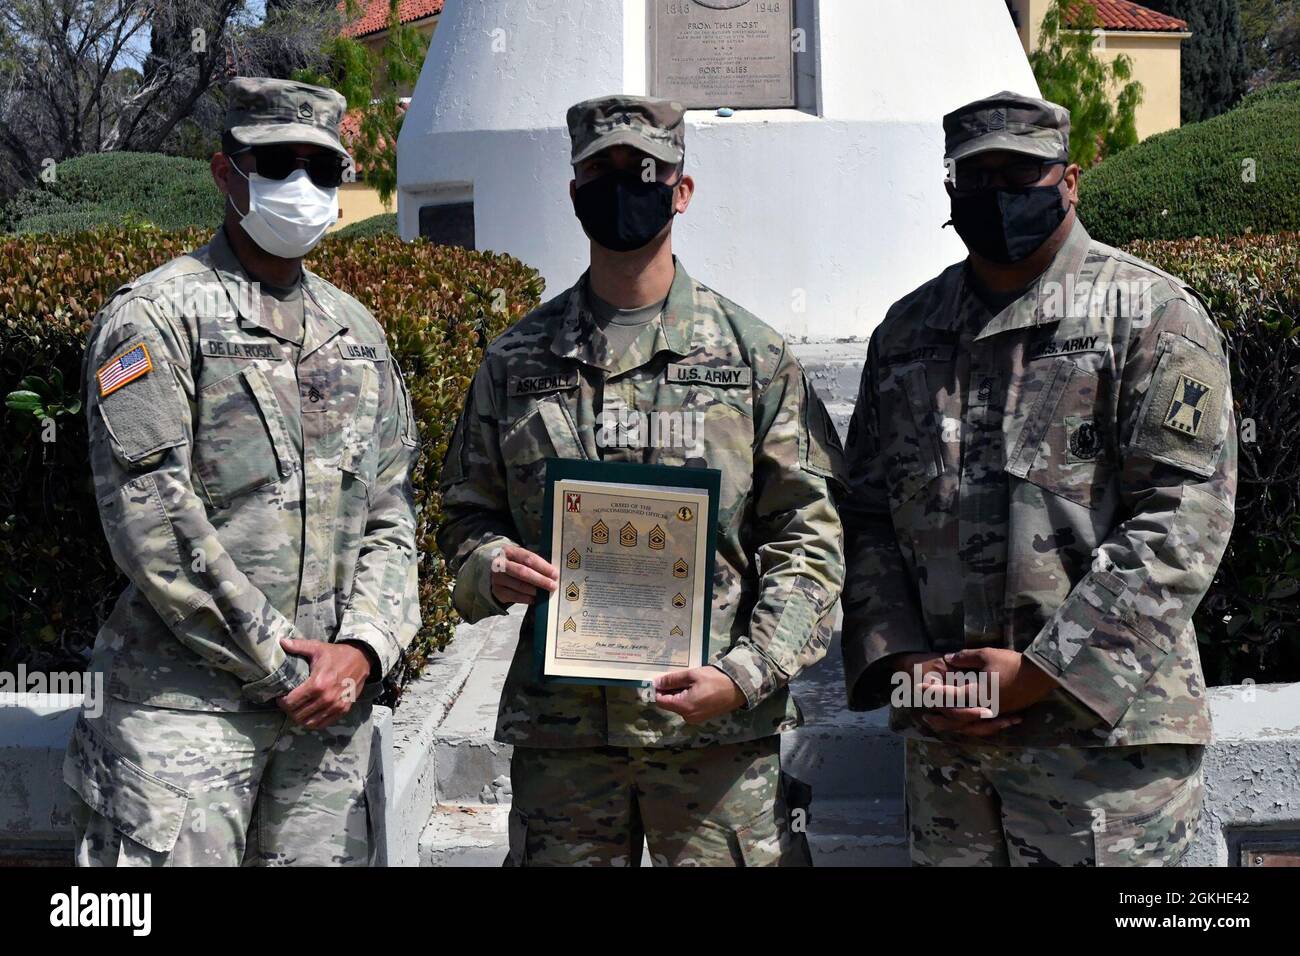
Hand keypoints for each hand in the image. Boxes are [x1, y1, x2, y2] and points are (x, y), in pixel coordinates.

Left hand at [276, 639, 371, 729]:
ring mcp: (336, 706)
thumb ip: (298, 646)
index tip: (280, 697)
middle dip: (289, 710)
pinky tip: (309, 714)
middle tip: (287, 703)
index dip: (281, 701)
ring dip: (299, 718)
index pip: (291, 702)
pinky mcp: (343, 709)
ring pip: (309, 722)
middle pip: (298, 714)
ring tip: (297, 710)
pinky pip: (323, 724)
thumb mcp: (317, 648)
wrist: (361, 659)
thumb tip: (281, 641)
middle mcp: (326, 698)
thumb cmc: (337, 654)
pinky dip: (313, 722)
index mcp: (317, 683)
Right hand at [490, 544, 557, 606]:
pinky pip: (514, 596)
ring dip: (535, 590)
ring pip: (519, 585)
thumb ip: (534, 562)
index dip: (543, 566)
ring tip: (545, 593)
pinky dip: (527, 598)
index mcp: (509, 551)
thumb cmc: (513, 563)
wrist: (493, 571)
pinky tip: (535, 599)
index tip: (554, 574)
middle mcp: (501, 564)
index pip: (528, 558)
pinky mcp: (497, 591)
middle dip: (540, 580)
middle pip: (522, 572)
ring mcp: (497, 578)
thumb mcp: (520, 557)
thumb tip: (552, 572)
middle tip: (552, 585)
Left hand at [653, 666, 745, 723]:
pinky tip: (696, 688)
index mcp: (684, 707)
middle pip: (670, 704)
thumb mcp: (692, 675)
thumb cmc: (715, 679)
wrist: (738, 688)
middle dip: (670, 691)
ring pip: (679, 705)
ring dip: (679, 694)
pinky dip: (687, 698)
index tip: (662, 679)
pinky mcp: (702, 717)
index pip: (660, 701)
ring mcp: (695, 719)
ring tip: (690, 681)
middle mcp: (687, 716)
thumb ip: (672, 680)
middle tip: (680, 677)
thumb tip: (656, 683)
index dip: (658, 690)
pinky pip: (688, 708)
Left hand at [920, 648, 1055, 737]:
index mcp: (976, 694)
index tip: (919, 686)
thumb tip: (948, 659)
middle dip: (936, 711)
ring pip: (965, 726)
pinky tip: (959, 725)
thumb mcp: (987, 655)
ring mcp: (992, 714)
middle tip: (922, 709)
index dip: (932, 691)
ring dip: (947, 724)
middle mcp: (982, 708)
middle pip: (953, 716)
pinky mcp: (1000, 715)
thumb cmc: (1012, 664)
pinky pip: (979, 727)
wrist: (1040, 676)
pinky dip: (966, 727)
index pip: (948, 695)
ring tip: (934, 721)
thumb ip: (965, 658)